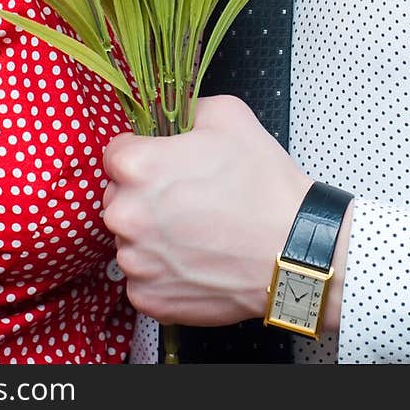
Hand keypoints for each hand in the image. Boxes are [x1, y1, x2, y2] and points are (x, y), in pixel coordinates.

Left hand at [102, 94, 309, 325]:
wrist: (294, 250)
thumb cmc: (263, 186)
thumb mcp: (228, 116)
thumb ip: (187, 109)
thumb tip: (176, 116)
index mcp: (138, 167)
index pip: (114, 154)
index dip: (141, 153)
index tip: (162, 163)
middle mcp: (127, 215)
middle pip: (118, 197)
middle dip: (143, 195)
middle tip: (185, 198)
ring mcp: (136, 262)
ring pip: (129, 240)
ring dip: (152, 235)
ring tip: (195, 231)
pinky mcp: (149, 299)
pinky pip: (142, 279)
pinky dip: (163, 272)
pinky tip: (195, 259)